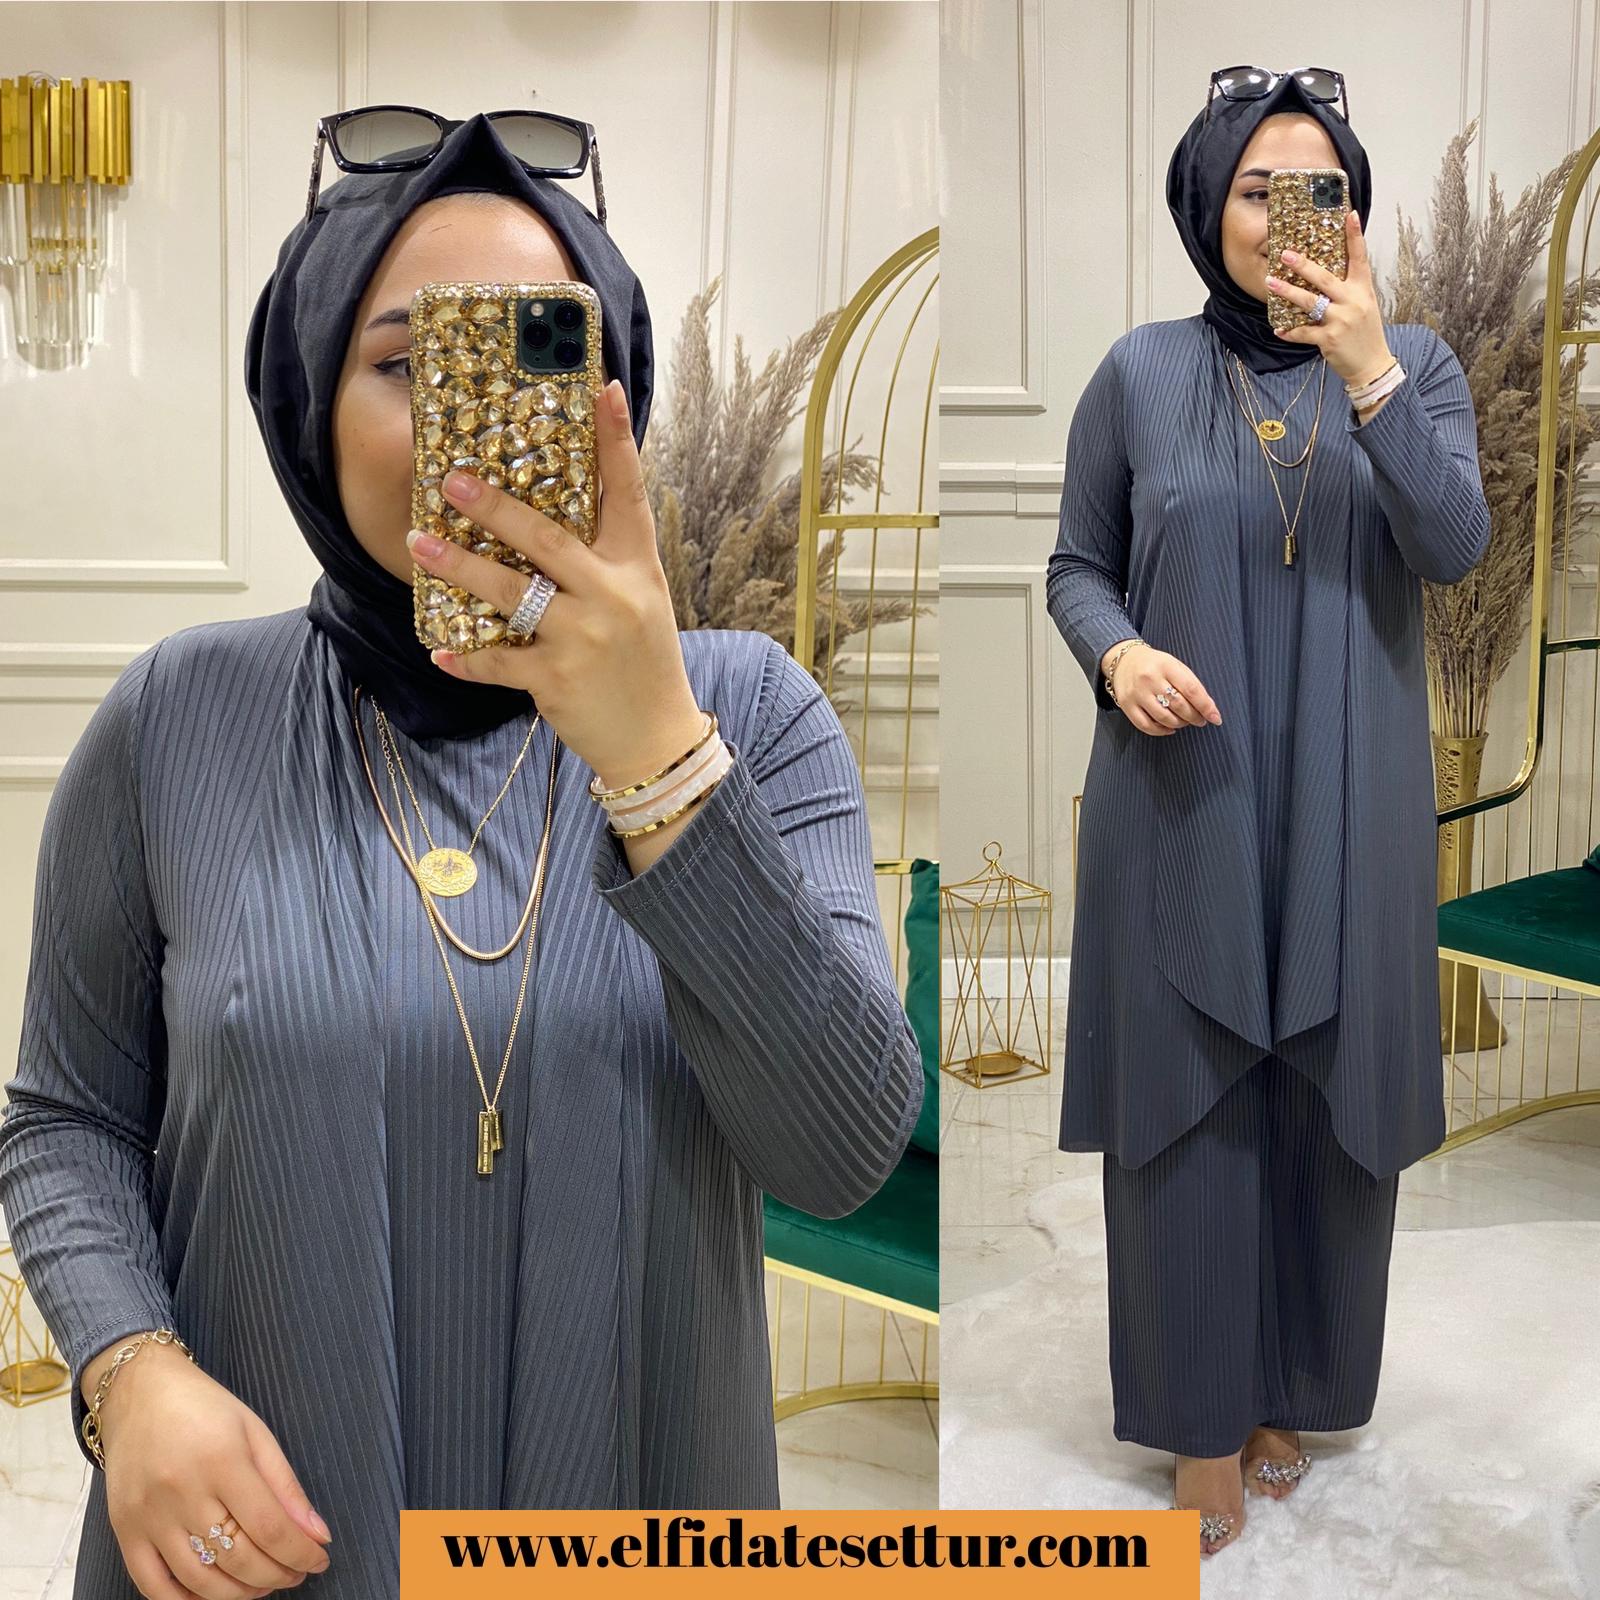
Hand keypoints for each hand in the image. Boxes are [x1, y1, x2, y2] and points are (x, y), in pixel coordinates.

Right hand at [95, 1340, 331, 1596]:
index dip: (299, 1553)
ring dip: (239, 1594)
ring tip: (263, 1585)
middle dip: (276, 1575)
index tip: (319, 1561)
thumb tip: (318, 1534)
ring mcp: (149, 1517)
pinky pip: (153, 1587)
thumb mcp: (255, 1431)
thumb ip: (286, 1485)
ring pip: (200, 1580)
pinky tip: (213, 1595)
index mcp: (223, 1460)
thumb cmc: (204, 1408)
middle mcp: (183, 1493)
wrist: (140, 1393)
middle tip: (295, 1574)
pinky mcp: (125, 1532)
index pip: (270, 1526)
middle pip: (238, 1558)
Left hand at [405, 378, 705, 792]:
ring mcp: (583, 638)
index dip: (616, 442)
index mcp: (638, 570)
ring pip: (509, 592)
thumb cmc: (643, 665)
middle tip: (451, 480)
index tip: (604, 390)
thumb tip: (552, 523)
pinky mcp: (555, 680)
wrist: (657, 740)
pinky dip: (466, 657)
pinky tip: (440, 649)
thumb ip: (605, 564)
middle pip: (547, 538)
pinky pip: (498, 661)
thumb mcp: (642, 603)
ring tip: (419, 542)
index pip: (629, 495)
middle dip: (495, 507)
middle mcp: (612, 596)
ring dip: (458, 566)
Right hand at [1102, 641, 1221, 735]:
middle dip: (1194, 717)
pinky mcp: (1127, 705)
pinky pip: (1146, 725)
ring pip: (1164, 718)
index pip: (1191, 690)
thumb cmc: (1155, 664)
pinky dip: (1161, 731)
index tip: (1215, 718)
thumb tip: (1207, 708)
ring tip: (1184, 722)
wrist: (1124, 660)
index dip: (1206, 707)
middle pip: (1179, 705)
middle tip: (1200, 720)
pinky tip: (1169, 728)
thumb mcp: (1175, 665)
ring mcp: (1137, 693)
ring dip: (1179, 724)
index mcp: (1166, 666)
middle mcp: (1150, 679)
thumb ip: (1190, 684)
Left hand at [1267, 210, 1393, 388]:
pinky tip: (1278, 330)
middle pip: (1325, 278)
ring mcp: (1341, 320)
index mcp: (1363, 290)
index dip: (1355, 236)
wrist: (1372, 364)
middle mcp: (1353, 301)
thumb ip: (1348, 290)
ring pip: (1309, 302)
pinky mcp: (1328, 339)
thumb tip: (1325, 274)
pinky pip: (1303, 333)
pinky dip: (1289, 332)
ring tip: (1270, 283)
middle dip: (1303, 265)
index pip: (1360, 258)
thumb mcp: (1364, 305)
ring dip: (1288, 292)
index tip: (1349, 214)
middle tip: (1285, 254)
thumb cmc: (1365, 333)